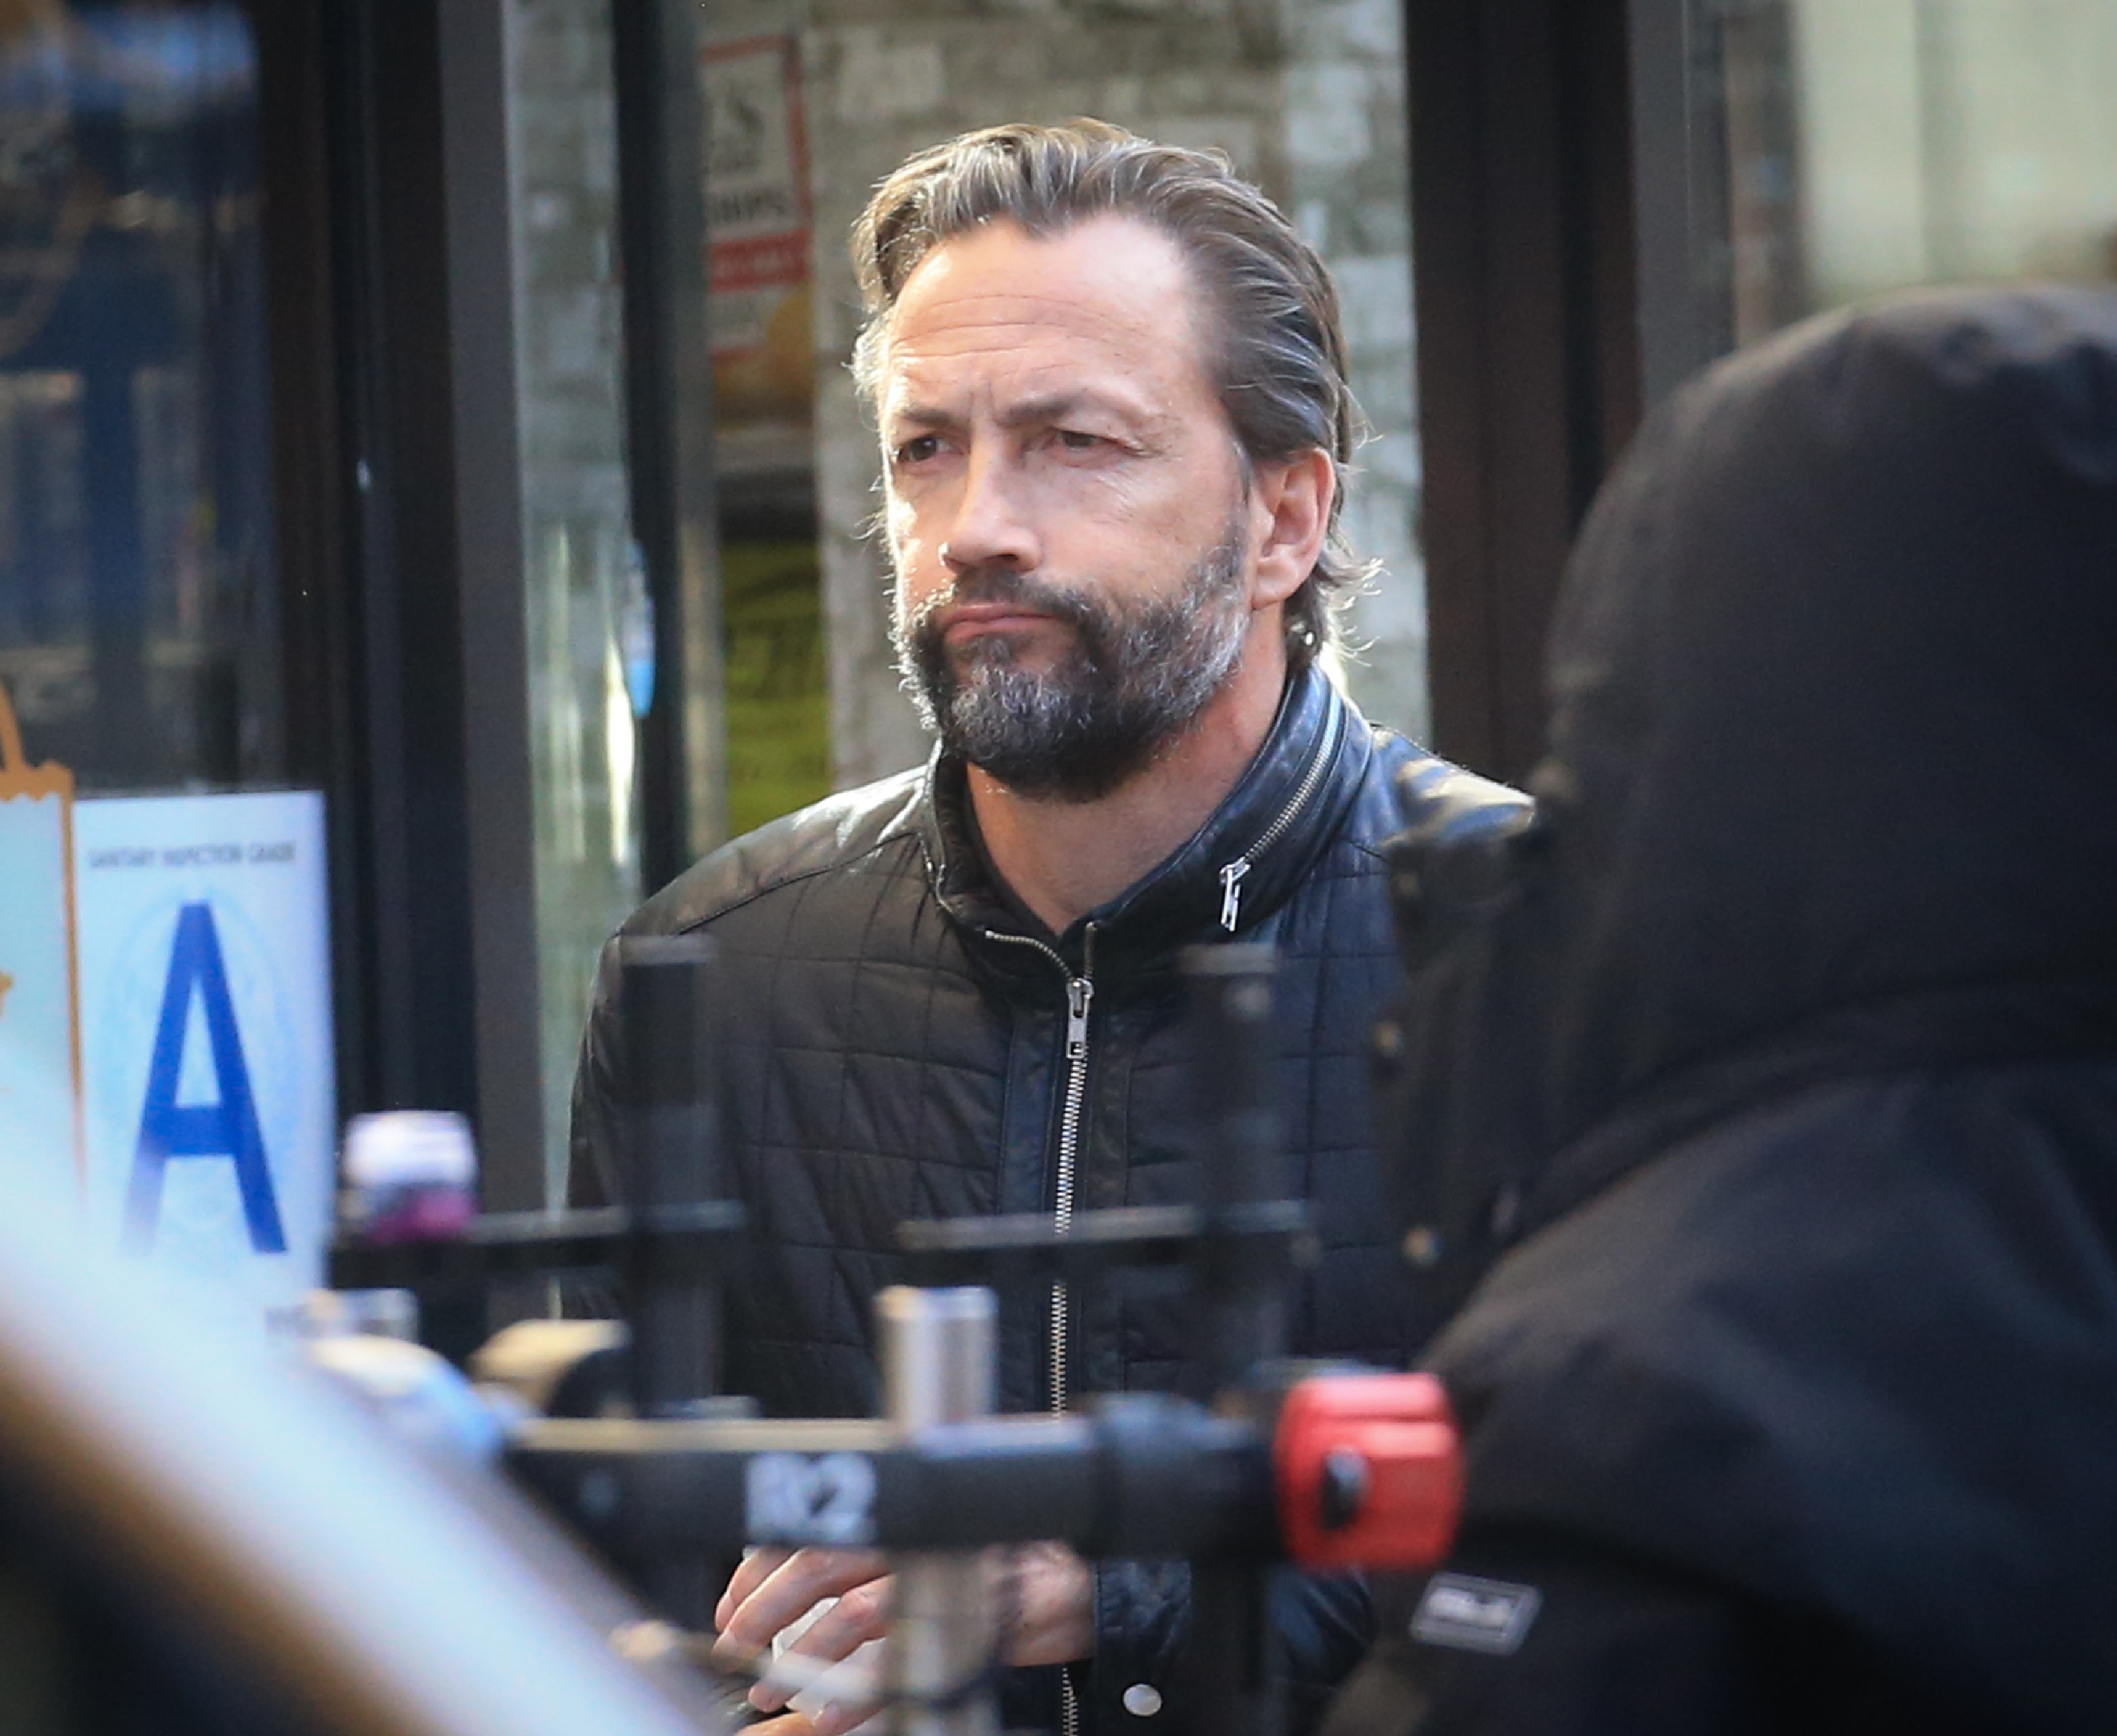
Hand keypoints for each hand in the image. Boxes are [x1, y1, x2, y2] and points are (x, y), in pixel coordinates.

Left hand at [711, 1543, 1094, 1732]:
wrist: (1077, 1580)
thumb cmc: (999, 1554)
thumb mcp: (929, 1533)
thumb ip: (874, 1544)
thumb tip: (793, 1574)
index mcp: (899, 1508)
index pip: (812, 1523)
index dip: (760, 1567)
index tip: (734, 1605)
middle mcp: (917, 1530)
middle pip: (820, 1561)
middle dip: (764, 1609)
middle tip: (736, 1649)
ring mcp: (943, 1573)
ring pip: (854, 1608)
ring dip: (801, 1656)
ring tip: (771, 1692)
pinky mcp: (969, 1620)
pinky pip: (902, 1659)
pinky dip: (859, 1694)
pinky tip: (832, 1717)